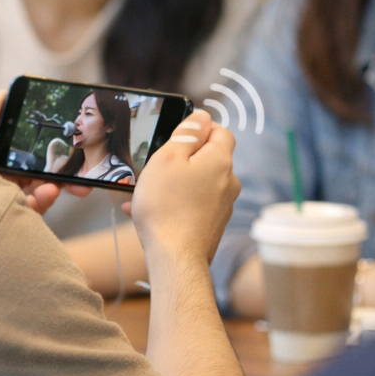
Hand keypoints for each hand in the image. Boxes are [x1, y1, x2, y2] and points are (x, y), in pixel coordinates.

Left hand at [0, 90, 89, 215]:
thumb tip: (6, 92)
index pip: (25, 149)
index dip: (45, 142)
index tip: (64, 134)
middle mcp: (2, 180)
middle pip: (40, 170)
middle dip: (63, 166)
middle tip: (82, 163)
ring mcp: (6, 200)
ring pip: (42, 190)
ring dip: (58, 185)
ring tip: (65, 184)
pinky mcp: (9, 218)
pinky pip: (33, 210)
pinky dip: (44, 201)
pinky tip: (47, 193)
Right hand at [129, 113, 239, 278]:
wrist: (174, 258)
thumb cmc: (166, 207)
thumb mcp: (167, 158)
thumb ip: (187, 133)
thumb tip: (202, 116)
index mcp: (220, 160)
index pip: (220, 131)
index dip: (199, 129)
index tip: (176, 137)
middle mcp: (228, 182)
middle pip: (208, 158)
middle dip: (182, 159)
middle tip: (155, 166)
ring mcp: (222, 206)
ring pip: (198, 183)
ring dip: (174, 183)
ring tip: (146, 193)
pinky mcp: (212, 225)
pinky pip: (193, 205)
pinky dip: (175, 204)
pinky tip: (148, 212)